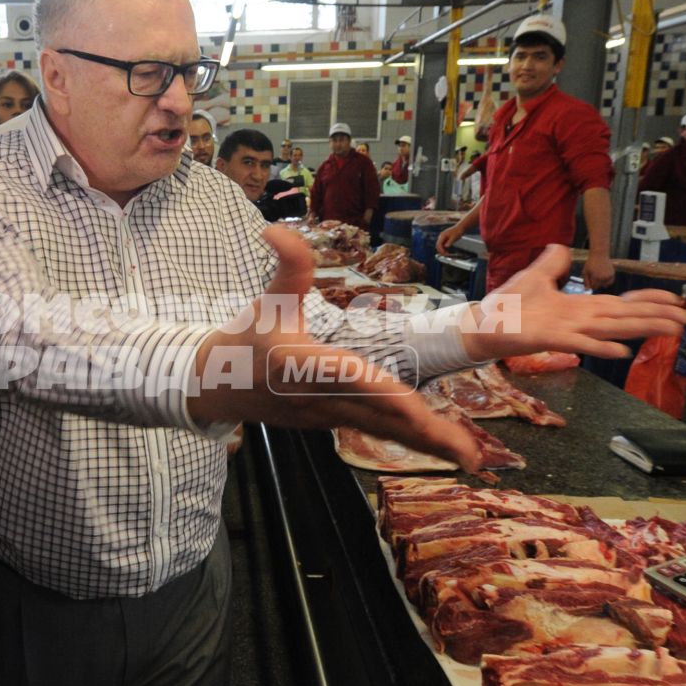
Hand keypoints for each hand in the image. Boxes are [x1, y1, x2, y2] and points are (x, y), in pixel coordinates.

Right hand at [186, 226, 482, 470]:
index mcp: (303, 366)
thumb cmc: (245, 341)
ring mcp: (329, 416)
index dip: (381, 392)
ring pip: (384, 431)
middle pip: (379, 416)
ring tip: (469, 457)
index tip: (413, 406)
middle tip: (466, 451)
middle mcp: (320, 398)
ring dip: (426, 444)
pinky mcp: (335, 423)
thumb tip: (276, 228)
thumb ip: (286, 266)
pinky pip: (379, 432)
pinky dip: (411, 441)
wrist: (216, 388)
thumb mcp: (266, 300)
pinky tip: (443, 447)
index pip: (348, 378)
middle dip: (423, 432)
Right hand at [436, 225, 461, 255]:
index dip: (441, 250)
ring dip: (442, 250)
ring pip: (440, 245)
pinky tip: (447, 251)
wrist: (460, 228)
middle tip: (445, 255)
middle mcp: (441, 236)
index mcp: (442, 235)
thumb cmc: (458, 232)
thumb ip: (450, 242)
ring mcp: (442, 237)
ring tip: (446, 254)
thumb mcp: (454, 237)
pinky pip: (442, 245)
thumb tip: (446, 246)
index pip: (439, 244)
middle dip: (440, 251)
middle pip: (438, 245)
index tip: (445, 254)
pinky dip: (443, 248)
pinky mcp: (445, 239)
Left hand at [459, 245, 685, 362]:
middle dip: (657, 317)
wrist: (482, 325)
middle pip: (626, 317)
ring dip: (641, 329)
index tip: (674, 300)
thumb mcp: (534, 276)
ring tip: (670, 330)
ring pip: (611, 328)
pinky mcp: (549, 338)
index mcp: (580, 307)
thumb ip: (552, 263)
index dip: (648, 301)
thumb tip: (560, 246)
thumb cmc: (508, 307)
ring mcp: (567, 330)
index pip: (621, 303)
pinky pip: (578, 342)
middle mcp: (580, 320)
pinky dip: (599, 346)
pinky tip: (620, 350)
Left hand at [583, 253, 615, 290]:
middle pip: (599, 286)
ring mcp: (608, 276)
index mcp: (595, 278)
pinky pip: (610, 282)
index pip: (594, 287)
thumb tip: (587, 289)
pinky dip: (607, 281)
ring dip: (602, 283)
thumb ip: (586, 281)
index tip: (590, 279)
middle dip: (596, 283)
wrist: (599, 254)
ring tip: (599, 276)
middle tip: (594, 275)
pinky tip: (603, 276)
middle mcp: (603, 278)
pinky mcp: (612, 274)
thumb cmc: (590, 263)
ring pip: (605, 285)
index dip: (591, 284)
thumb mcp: (585, 272)